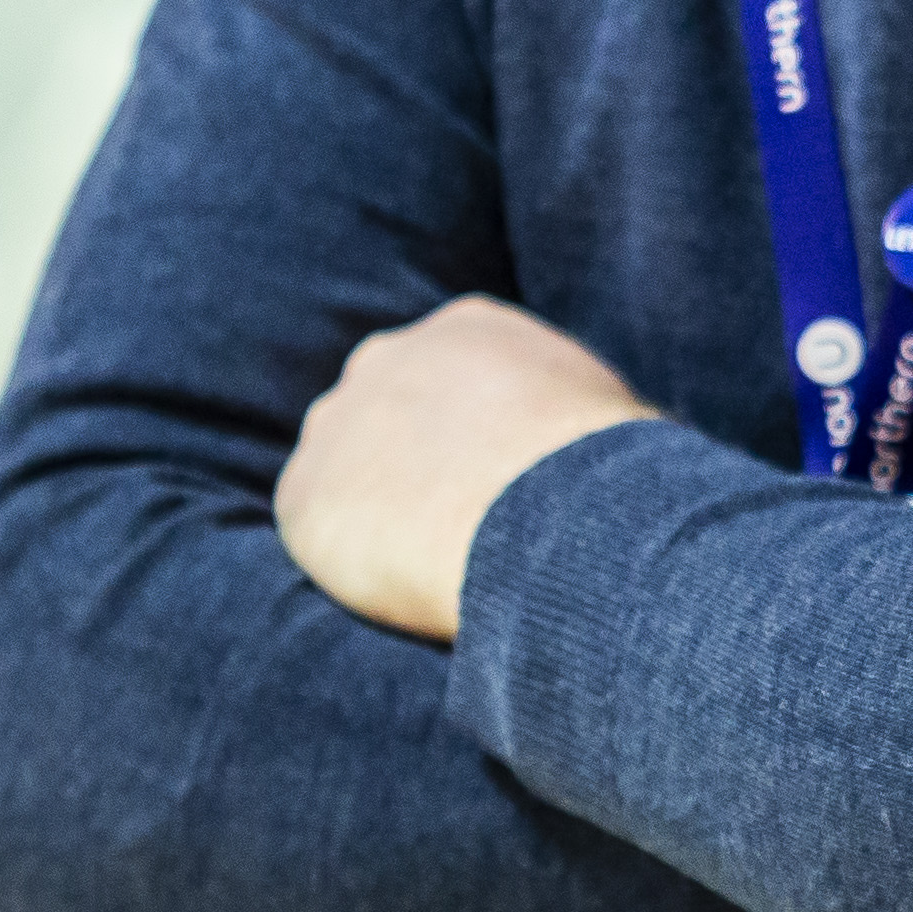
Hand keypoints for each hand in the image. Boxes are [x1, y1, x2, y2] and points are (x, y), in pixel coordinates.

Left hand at [271, 295, 653, 642]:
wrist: (547, 515)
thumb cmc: (601, 472)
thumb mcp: (609, 415)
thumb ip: (576, 417)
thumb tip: (604, 458)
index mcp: (468, 327)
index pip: (454, 374)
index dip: (472, 430)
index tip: (495, 475)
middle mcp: (389, 357)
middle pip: (388, 409)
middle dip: (412, 458)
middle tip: (453, 520)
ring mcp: (337, 421)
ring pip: (345, 466)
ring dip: (374, 506)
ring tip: (424, 563)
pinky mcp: (302, 491)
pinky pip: (316, 525)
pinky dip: (345, 557)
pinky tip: (393, 584)